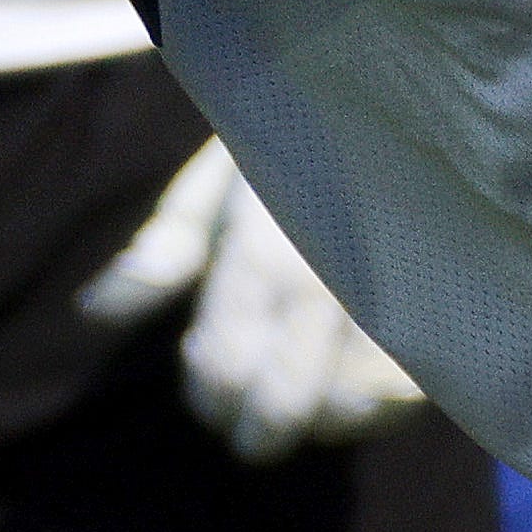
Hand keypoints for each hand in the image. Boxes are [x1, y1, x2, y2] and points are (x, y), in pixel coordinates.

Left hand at [79, 136, 428, 463]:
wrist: (384, 91)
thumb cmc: (284, 144)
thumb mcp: (211, 185)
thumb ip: (160, 253)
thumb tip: (91, 313)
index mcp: (260, 246)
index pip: (225, 355)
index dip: (210, 392)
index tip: (206, 399)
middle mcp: (325, 275)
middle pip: (287, 388)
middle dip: (261, 426)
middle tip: (248, 440)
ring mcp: (389, 291)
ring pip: (352, 400)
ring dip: (321, 420)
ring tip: (305, 415)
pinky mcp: (441, 302)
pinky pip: (415, 382)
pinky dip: (383, 407)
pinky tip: (359, 399)